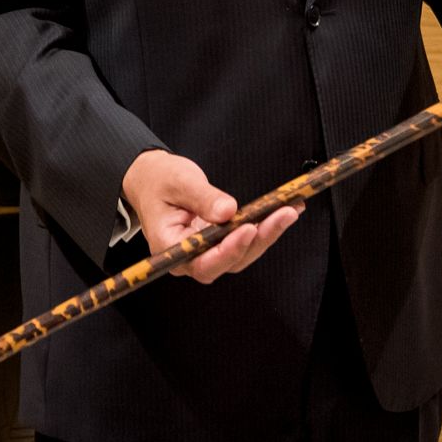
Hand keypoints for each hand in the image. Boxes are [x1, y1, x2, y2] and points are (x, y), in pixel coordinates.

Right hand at [121, 149, 301, 283]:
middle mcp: (189, 257)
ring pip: (242, 254)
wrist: (152, 179)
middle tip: (283, 215)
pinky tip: (285, 211)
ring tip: (289, 211)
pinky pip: (244, 241)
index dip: (228, 250)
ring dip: (268, 234)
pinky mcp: (218, 243)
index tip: (248, 229)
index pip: (202, 261)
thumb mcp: (178, 181)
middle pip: (229, 261)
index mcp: (170, 247)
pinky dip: (265, 228)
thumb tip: (228, 211)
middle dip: (258, 240)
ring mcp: (206, 252)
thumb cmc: (159, 181)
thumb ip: (202, 197)